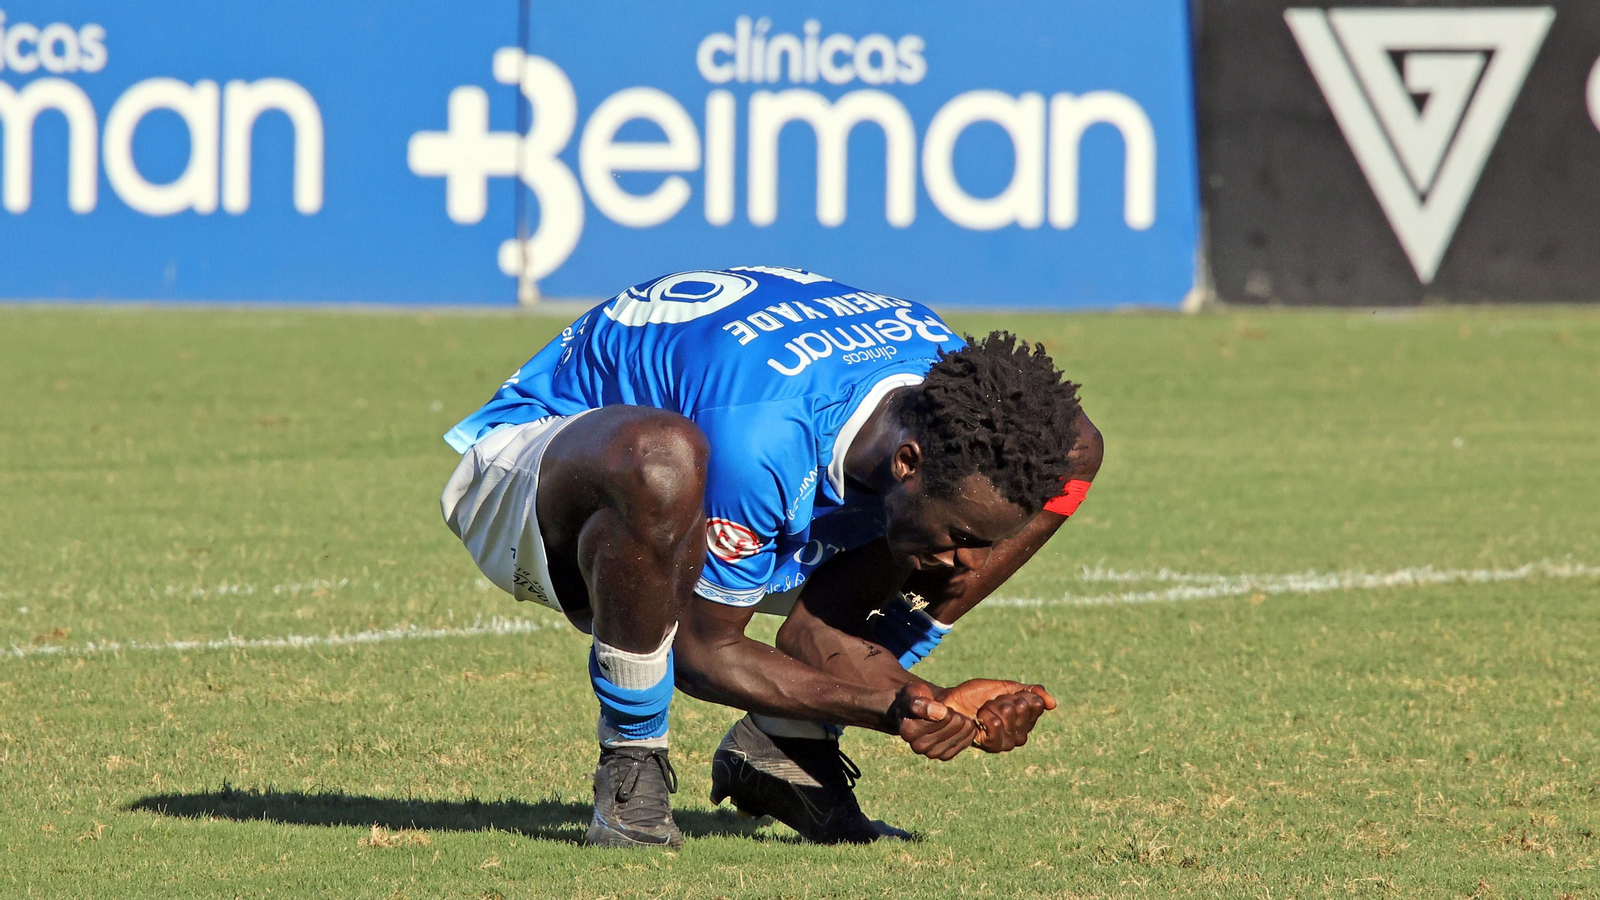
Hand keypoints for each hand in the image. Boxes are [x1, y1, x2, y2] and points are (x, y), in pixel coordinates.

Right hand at [887, 682, 978, 760]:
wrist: (921, 707)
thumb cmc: (915, 697)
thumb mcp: (913, 693)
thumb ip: (920, 703)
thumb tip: (937, 712)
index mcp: (907, 731)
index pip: (935, 721)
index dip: (943, 711)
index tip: (942, 705)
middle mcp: (917, 746)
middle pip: (947, 730)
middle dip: (953, 717)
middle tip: (952, 710)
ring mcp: (931, 753)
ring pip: (955, 738)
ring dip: (962, 725)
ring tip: (961, 715)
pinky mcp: (944, 755)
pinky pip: (961, 745)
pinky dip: (967, 734)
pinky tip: (966, 724)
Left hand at [937, 679, 1057, 752]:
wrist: (952, 702)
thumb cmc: (977, 695)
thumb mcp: (1006, 687)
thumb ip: (1031, 692)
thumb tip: (1053, 704)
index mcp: (1026, 720)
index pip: (1035, 704)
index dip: (1018, 694)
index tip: (1003, 695)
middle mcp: (1020, 735)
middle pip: (1022, 708)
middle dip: (1004, 700)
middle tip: (991, 703)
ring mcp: (1007, 742)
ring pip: (1009, 716)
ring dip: (993, 707)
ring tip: (984, 710)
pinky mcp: (992, 746)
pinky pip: (996, 726)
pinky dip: (986, 716)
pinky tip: (979, 719)